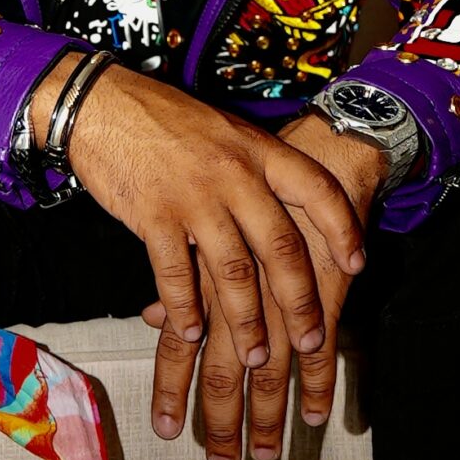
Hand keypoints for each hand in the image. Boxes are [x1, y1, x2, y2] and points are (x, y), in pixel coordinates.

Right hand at [35, 63, 367, 459]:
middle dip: (299, 301)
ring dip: (247, 321)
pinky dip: (184, 308)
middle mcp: (234, 173)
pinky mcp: (152, 214)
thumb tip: (282, 214)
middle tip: (312, 340)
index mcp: (257, 149)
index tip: (357, 266)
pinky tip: (190, 333)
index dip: (342, 229)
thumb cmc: (165, 120)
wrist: (103, 102)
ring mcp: (193, 195)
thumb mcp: (224, 133)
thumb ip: (253, 170)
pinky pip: (175, 272)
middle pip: (280, 245)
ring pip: (233, 269)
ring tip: (257, 356)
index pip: (316, 190)